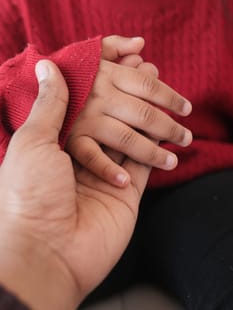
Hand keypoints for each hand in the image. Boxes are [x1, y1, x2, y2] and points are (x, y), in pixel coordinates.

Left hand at [0, 60, 150, 309]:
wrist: (46, 250)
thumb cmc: (30, 194)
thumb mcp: (32, 141)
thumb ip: (50, 104)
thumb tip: (47, 66)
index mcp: (58, 140)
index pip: (89, 103)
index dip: (107, 82)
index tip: (125, 61)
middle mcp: (83, 155)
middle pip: (116, 118)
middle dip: (137, 96)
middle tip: (154, 72)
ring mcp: (106, 173)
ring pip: (134, 139)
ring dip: (152, 120)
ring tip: (169, 99)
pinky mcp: (125, 193)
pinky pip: (143, 166)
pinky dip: (155, 149)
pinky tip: (165, 133)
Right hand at [66, 35, 192, 187]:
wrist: (28, 89)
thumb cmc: (69, 74)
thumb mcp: (89, 54)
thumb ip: (113, 45)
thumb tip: (141, 44)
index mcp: (106, 74)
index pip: (148, 86)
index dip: (172, 98)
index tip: (187, 109)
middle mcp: (99, 96)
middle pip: (144, 114)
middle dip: (170, 127)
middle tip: (187, 138)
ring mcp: (85, 120)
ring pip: (126, 138)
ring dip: (151, 152)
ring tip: (171, 161)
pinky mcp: (71, 140)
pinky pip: (92, 157)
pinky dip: (108, 170)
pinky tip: (125, 182)